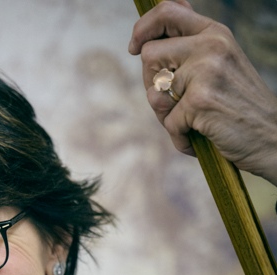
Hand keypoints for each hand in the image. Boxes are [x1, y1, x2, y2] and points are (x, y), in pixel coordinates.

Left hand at [129, 0, 276, 183]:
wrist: (269, 136)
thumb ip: (192, 45)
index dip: (143, 28)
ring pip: (153, 91)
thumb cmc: (239, 106)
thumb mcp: (221, 63)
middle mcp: (211, 45)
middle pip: (150, 55)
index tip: (134, 46)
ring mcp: (205, 71)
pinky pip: (168, 123)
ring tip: (188, 122)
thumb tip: (159, 23)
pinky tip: (198, 139)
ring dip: (164, 115)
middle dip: (151, 84)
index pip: (167, 12)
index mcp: (214, 33)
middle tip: (172, 104)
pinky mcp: (200, 101)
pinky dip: (179, 139)